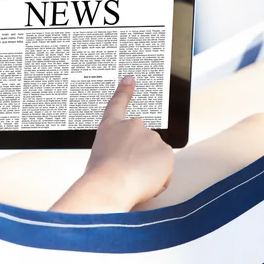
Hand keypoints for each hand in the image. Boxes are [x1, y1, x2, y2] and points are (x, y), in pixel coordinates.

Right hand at [50, 76, 173, 212]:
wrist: (110, 184)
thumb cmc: (99, 178)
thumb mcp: (97, 158)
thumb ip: (113, 152)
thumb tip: (124, 161)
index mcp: (110, 126)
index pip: (118, 103)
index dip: (124, 91)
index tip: (130, 79)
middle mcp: (132, 126)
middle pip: (142, 143)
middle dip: (139, 158)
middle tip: (126, 173)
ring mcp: (150, 136)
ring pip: (154, 158)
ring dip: (148, 169)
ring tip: (132, 180)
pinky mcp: (166, 151)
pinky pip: (164, 170)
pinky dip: (158, 179)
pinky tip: (144, 182)